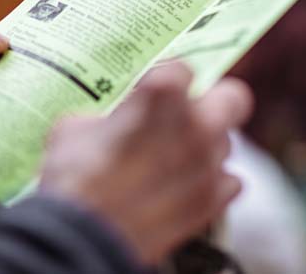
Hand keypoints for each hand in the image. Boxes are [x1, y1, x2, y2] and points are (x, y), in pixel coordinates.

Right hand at [40, 63, 252, 265]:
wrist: (82, 237)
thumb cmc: (74, 177)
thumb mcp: (73, 128)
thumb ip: (103, 116)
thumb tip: (105, 122)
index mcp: (162, 95)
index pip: (182, 67)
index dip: (166, 77)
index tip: (154, 86)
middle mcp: (195, 124)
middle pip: (233, 97)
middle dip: (214, 101)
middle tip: (189, 112)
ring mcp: (207, 164)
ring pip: (227, 143)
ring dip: (206, 145)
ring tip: (177, 156)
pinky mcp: (211, 202)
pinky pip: (228, 182)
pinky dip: (210, 181)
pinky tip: (186, 185)